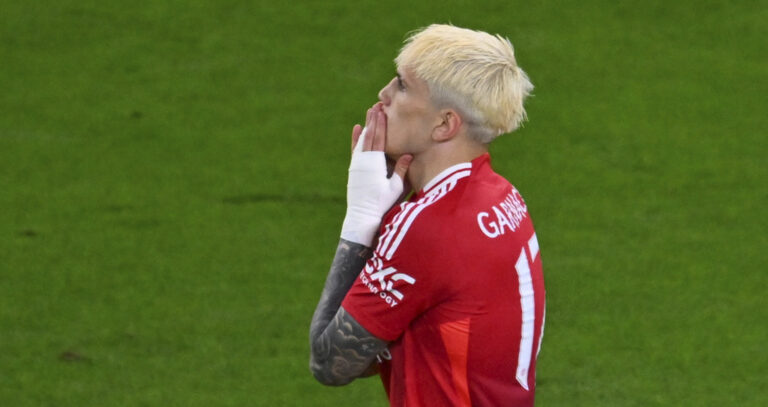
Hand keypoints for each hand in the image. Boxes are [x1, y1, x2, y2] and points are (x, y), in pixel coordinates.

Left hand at [341, 104, 412, 246]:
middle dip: (374, 120)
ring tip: (370, 112)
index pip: (379, 138)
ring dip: (367, 125)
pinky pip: (355, 149)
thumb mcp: (396, 188)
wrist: (362, 216)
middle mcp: (364, 160)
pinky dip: (356, 138)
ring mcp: (357, 163)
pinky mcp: (354, 169)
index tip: (383, 111)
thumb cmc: (382, 203)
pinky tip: (357, 128)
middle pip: (370, 135)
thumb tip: (409, 154)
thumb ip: (401, 170)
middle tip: (377, 105)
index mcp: (376, 163)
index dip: (382, 124)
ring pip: (362, 140)